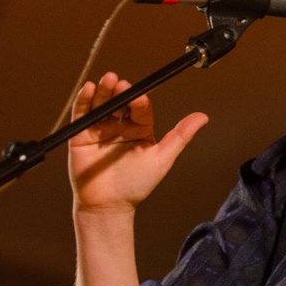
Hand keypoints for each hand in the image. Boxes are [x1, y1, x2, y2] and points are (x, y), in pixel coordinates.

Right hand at [67, 72, 207, 214]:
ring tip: (107, 80)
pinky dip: (84, 101)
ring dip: (103, 90)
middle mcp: (120, 125)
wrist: (109, 206)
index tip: (139, 98)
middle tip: (120, 82)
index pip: (140, 108)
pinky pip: (82, 114)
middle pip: (120, 102)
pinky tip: (89, 89)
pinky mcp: (81, 135)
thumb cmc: (137, 184)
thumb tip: (204, 116)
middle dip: (120, 91)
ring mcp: (101, 129)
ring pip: (102, 104)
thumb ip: (181, 136)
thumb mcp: (162, 158)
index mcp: (140, 129)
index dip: (139, 101)